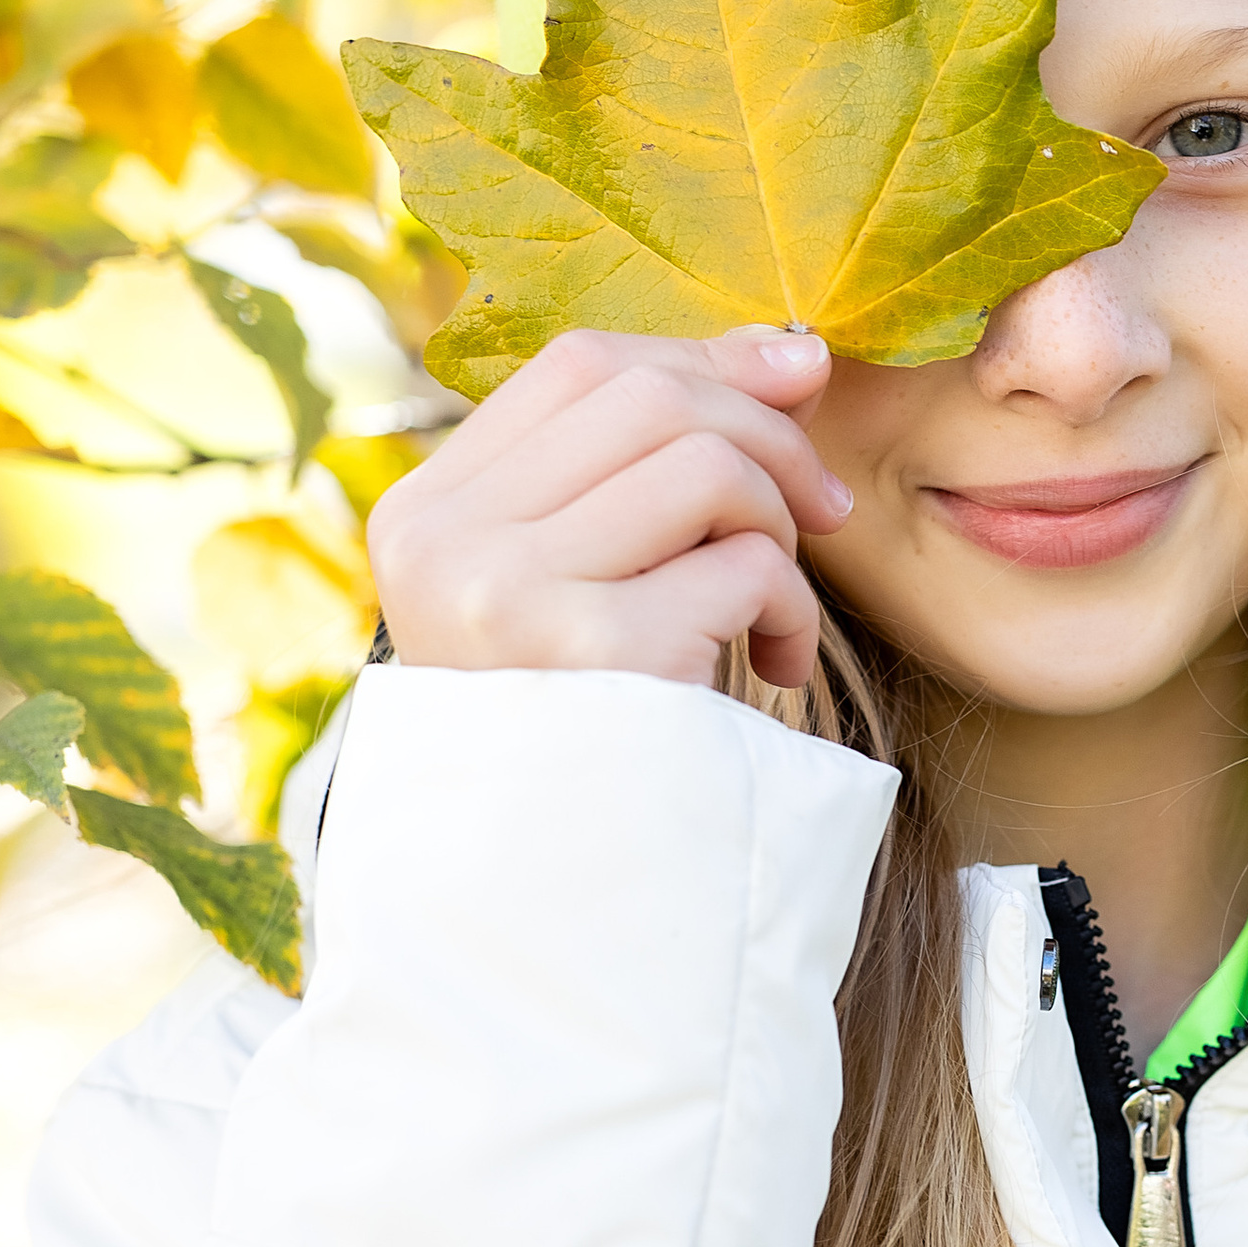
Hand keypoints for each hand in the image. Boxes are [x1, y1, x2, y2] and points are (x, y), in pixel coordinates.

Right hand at [369, 325, 852, 691]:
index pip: (578, 366)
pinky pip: (743, 566)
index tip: (794, 387)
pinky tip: (773, 666)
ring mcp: (509, 596)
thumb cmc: (589, 727)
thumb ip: (651, 465)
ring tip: (776, 608)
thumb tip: (796, 346)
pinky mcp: (596, 654)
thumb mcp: (583, 584)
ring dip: (779, 531)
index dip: (703, 359)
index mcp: (423, 512)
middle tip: (824, 511)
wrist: (558, 900)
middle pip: (650, 397)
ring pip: (706, 466)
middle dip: (767, 438)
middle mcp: (445, 544)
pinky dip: (788, 609)